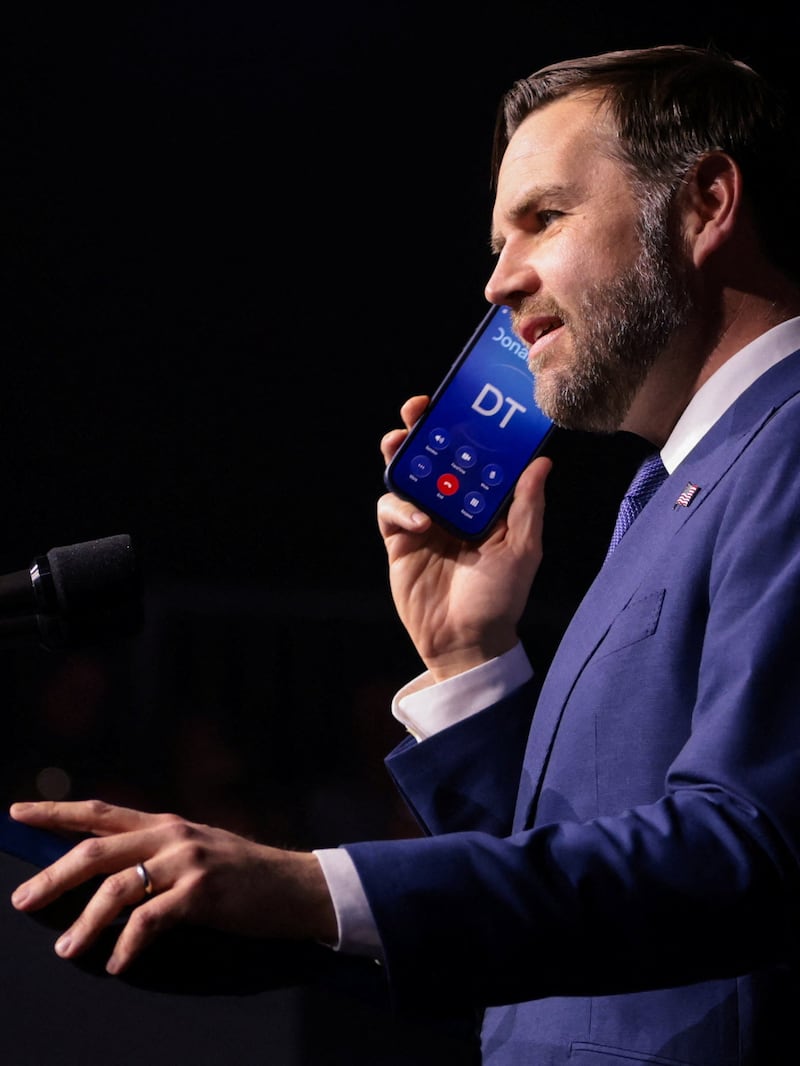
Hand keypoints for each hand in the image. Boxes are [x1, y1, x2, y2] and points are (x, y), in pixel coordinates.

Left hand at [9, 799, 335, 973]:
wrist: (295, 885)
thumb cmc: (241, 876)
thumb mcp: (196, 852)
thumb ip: (156, 855)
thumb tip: (106, 877)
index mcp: (166, 824)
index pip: (100, 812)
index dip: (56, 812)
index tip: (17, 812)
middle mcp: (172, 835)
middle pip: (97, 850)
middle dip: (54, 875)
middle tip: (23, 900)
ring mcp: (187, 861)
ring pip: (117, 888)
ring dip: (85, 923)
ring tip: (66, 949)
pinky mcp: (202, 892)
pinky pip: (150, 920)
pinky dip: (127, 944)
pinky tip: (117, 963)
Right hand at [379, 396, 551, 680]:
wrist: (466, 642)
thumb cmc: (501, 598)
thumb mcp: (523, 550)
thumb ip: (527, 506)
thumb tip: (541, 462)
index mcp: (483, 503)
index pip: (473, 455)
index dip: (465, 428)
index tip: (463, 402)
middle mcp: (452, 505)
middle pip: (433, 456)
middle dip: (423, 429)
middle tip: (418, 408)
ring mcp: (423, 520)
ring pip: (406, 476)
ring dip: (401, 455)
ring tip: (399, 442)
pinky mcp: (399, 540)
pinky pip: (390, 510)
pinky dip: (399, 507)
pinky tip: (418, 519)